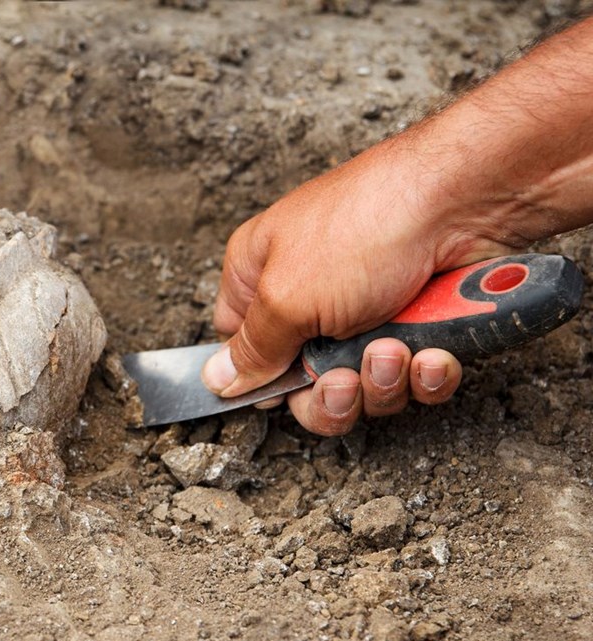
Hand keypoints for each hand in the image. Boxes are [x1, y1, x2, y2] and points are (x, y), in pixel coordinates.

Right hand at [202, 136, 519, 435]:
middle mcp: (309, 296)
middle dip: (331, 394)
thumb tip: (219, 379)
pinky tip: (432, 352)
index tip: (281, 391)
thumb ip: (252, 348)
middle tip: (345, 379)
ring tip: (395, 347)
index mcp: (260, 276)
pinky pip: (414, 380)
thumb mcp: (287, 296)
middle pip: (303, 383)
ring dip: (382, 381)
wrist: (464, 202)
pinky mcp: (419, 325)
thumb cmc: (366, 225)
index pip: (239, 346)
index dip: (259, 378)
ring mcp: (367, 312)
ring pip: (363, 388)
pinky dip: (425, 375)